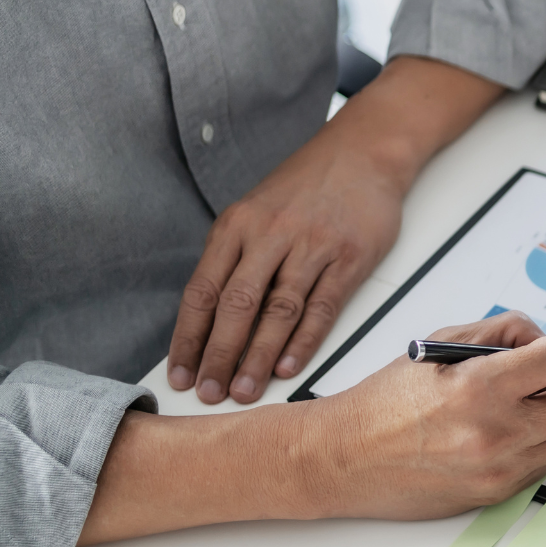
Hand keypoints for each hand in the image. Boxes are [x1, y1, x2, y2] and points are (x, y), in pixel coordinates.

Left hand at [167, 131, 402, 404]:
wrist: (364, 153)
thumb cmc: (309, 186)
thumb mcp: (258, 210)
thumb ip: (238, 257)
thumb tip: (217, 318)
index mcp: (237, 225)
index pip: (203, 291)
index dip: (189, 337)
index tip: (181, 372)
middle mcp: (269, 235)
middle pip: (236, 305)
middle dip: (219, 355)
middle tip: (211, 393)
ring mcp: (311, 247)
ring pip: (277, 311)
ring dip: (258, 356)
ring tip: (245, 390)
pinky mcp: (349, 258)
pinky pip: (322, 306)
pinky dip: (303, 340)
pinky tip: (288, 365)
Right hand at [301, 311, 545, 517]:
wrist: (346, 458)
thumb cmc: (385, 402)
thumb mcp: (439, 345)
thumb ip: (500, 332)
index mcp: (480, 387)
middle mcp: (496, 432)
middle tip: (544, 380)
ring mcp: (500, 469)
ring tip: (519, 407)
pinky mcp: (498, 493)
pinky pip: (545, 464)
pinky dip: (537, 445)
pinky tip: (504, 433)